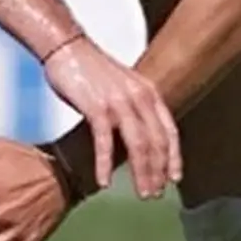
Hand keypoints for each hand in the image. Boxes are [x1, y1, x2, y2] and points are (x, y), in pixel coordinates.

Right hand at [41, 34, 179, 198]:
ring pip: (138, 146)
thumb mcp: (123, 85)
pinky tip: (104, 182)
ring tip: (141, 193)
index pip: (169, 131)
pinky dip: (105, 165)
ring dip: (141, 173)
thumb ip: (133, 108)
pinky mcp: (96, 107)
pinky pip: (104, 143)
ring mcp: (119, 102)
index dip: (173, 157)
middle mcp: (139, 97)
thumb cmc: (90, 68)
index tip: (174, 178)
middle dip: (157, 172)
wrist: (66, 46)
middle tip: (154, 194)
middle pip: (156, 143)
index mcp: (148, 92)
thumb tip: (137, 139)